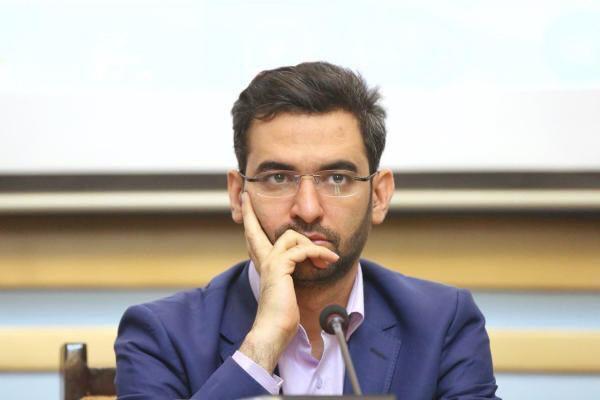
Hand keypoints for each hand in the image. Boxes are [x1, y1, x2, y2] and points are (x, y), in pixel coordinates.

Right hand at [238, 192, 338, 372]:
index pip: (253, 237)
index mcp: (264, 264)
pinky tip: (329, 261)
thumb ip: (290, 272)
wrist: (273, 330)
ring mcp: (270, 263)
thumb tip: (307, 262)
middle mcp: (263, 260)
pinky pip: (302, 250)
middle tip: (246, 196)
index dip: (250, 219)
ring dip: (314, 245)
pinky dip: (318, 254)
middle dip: (252, 213)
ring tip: (326, 258)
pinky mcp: (280, 268)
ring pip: (292, 236)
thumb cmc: (282, 315)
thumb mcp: (287, 287)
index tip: (245, 201)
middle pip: (257, 230)